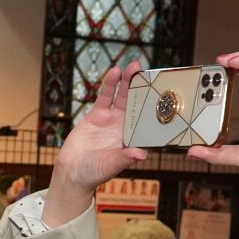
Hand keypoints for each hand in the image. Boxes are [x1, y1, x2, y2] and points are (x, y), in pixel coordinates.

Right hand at [42, 61, 147, 226]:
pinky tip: (115, 72)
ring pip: (123, 97)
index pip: (150, 121)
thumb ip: (124, 159)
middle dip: (145, 88)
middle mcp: (126, 127)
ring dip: (129, 81)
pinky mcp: (98, 115)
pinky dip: (110, 84)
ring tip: (134, 66)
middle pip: (140, 104)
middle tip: (152, 73)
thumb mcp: (109, 166)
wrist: (72, 172)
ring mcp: (113, 119)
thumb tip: (141, 155)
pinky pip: (105, 97)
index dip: (158, 108)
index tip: (166, 95)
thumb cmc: (94, 173)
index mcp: (135, 139)